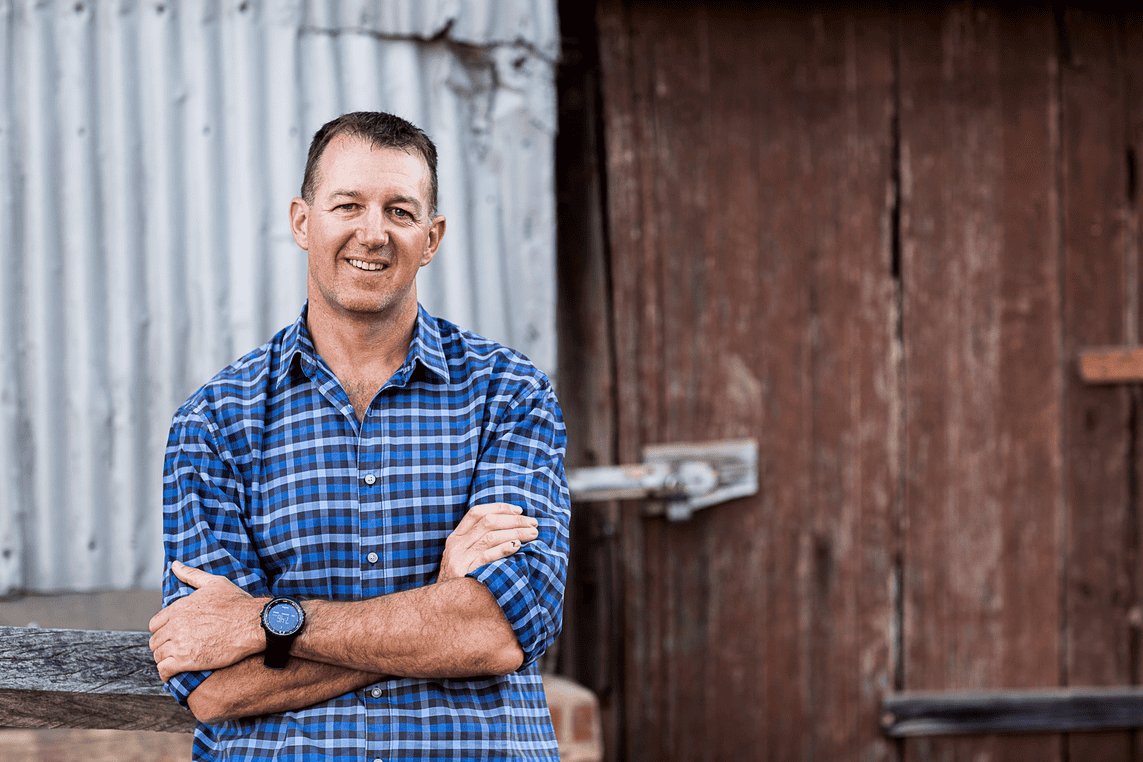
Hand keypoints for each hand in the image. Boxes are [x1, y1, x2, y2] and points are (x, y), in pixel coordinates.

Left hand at [148, 561, 267, 682]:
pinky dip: (166, 674)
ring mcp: (180, 643)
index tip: (171, 634)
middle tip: (174, 649)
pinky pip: (165, 670)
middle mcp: (176, 625)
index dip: (162, 630)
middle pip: (155, 641)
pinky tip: (172, 674)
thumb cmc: (237, 603)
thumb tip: (175, 565)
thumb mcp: (215, 583)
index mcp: (179, 608)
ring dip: (164, 659)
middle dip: (163, 645)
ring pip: (158, 655)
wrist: (253, 623)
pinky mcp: (187, 661)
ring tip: (174, 662)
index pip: (155, 624)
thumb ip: (191, 575)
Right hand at [437, 503, 538, 582]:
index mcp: (456, 537)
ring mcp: (459, 558)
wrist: (444, 606)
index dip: (499, 508)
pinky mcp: (464, 573)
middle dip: (514, 520)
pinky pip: (487, 556)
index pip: (477, 513)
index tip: (519, 510)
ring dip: (515, 533)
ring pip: (490, 536)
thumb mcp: (465, 557)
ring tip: (532, 535)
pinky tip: (517, 546)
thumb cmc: (462, 580)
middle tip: (533, 524)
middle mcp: (455, 545)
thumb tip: (511, 527)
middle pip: (488, 522)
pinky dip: (503, 548)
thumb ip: (480, 541)